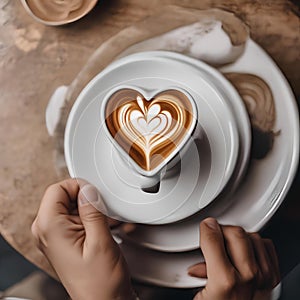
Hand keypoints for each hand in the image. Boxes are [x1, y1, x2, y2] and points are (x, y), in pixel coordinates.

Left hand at [31, 179, 135, 299]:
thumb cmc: (99, 282)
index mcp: (50, 228)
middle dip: (86, 199)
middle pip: (63, 196)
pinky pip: (74, 217)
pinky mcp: (63, 239)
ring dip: (90, 209)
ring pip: (71, 205)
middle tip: (102, 211)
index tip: (95, 195)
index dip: (79, 187)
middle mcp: (46, 231)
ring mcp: (54, 235)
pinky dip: (90, 218)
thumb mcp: (100, 240)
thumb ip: (93, 210)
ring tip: (105, 222)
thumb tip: (88, 189)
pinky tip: (103, 227)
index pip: (57, 188)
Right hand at [188, 218, 279, 299]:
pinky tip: (246, 253)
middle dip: (223, 232)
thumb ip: (201, 263)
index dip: (207, 227)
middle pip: (236, 233)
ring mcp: (264, 276)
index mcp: (224, 279)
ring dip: (240, 239)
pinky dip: (256, 245)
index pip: (214, 238)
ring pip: (252, 237)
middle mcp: (248, 276)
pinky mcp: (273, 277)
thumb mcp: (202, 289)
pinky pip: (266, 246)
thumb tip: (204, 241)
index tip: (206, 226)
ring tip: (230, 250)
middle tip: (216, 237)